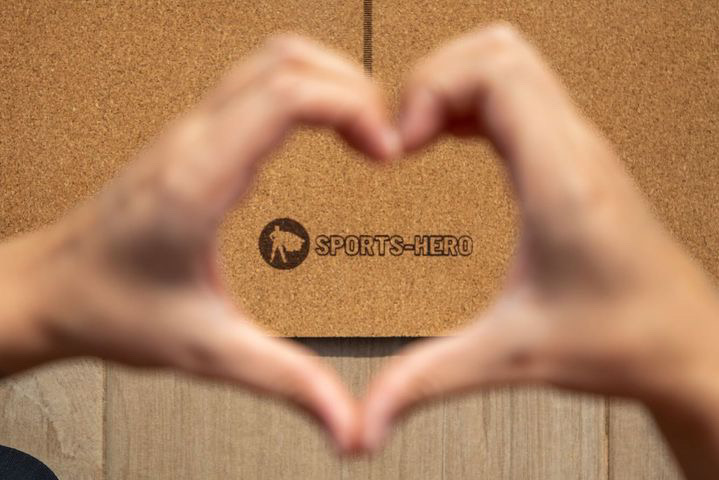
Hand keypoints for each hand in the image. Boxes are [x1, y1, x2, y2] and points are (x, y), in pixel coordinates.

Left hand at [0, 35, 399, 451]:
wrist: (51, 291)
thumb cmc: (111, 310)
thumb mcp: (208, 352)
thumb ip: (287, 382)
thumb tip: (346, 421)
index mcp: (199, 180)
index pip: (287, 95)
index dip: (352, 107)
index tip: (384, 152)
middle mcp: (195, 140)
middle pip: (287, 60)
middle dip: (351, 86)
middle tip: (384, 139)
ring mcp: (192, 132)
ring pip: (272, 61)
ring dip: (328, 81)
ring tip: (364, 132)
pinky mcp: (195, 138)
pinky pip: (258, 84)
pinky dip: (305, 92)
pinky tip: (323, 132)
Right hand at [362, 24, 718, 458]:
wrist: (683, 343)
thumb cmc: (622, 341)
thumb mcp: (510, 359)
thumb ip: (427, 380)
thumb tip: (368, 414)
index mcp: (559, 183)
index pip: (497, 72)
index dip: (432, 88)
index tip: (401, 141)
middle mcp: (573, 150)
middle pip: (498, 49)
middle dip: (433, 78)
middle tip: (402, 132)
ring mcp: (576, 147)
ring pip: (510, 60)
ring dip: (454, 82)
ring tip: (420, 131)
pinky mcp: (572, 156)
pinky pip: (518, 93)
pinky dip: (472, 100)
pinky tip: (451, 137)